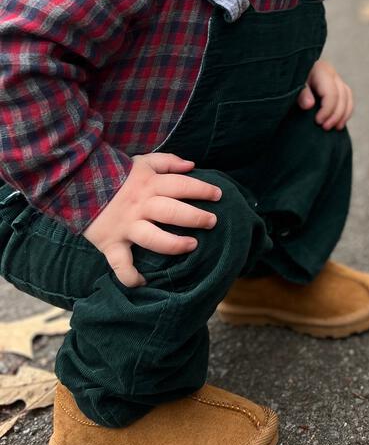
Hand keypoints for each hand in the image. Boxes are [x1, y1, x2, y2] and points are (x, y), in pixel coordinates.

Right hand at [83, 153, 220, 287]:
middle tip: (212, 222)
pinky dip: (130, 276)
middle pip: (172, 211)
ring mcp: (126, 226)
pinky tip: (142, 283)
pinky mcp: (110, 243)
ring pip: (153, 238)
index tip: (218, 195)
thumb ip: (168, 162)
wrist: (75, 183)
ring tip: (192, 245)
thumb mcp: (142, 162)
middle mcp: (140, 206)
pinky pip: (120, 264)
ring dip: (174, 244)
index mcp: (149, 185)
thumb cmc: (115, 174)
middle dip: (195, 217)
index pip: (181, 186)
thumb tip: (192, 165)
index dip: (202, 189)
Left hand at [297, 58, 352, 129]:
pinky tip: (340, 122)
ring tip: (336, 128)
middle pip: (342, 95)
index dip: (327, 110)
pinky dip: (346, 111)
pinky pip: (347, 98)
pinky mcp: (337, 85)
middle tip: (325, 127)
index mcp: (321, 71)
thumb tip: (309, 105)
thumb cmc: (290, 80)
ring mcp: (335, 78)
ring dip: (343, 114)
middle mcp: (331, 73)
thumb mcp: (293, 85)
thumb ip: (301, 93)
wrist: (287, 71)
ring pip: (347, 96)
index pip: (331, 93)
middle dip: (336, 114)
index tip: (318, 122)